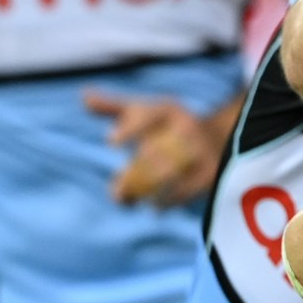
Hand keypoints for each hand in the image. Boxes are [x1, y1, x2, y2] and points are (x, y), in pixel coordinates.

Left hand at [85, 90, 225, 206]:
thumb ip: (112, 107)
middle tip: (116, 190)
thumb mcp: (144, 111)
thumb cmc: (168, 125)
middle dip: (132, 173)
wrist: (219, 137)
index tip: (109, 141)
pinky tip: (153, 206)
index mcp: (169, 110)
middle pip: (156, 151)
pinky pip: (186, 190)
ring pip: (169, 173)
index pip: (149, 116)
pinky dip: (166, 201)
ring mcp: (201, 150)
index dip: (130, 128)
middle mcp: (188, 127)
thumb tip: (84, 96)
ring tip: (128, 200)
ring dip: (144, 190)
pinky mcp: (211, 172)